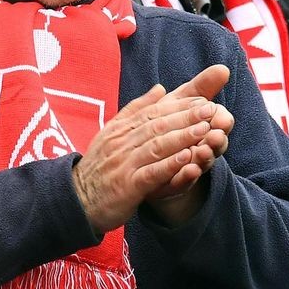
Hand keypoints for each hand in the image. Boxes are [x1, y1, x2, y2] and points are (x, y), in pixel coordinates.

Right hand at [72, 65, 231, 234]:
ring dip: (183, 137)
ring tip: (205, 129)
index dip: (178, 106)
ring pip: (156, 146)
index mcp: (120, 130)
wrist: (78, 200)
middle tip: (210, 109)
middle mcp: (121, 143)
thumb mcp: (112, 134)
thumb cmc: (100, 167)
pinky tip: (189, 158)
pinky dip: (171, 164)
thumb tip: (160, 88)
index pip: (152, 113)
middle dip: (185, 117)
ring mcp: (123, 164)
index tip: (202, 100)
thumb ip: (136, 110)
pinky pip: (152, 173)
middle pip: (157, 126)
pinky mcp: (127, 186)